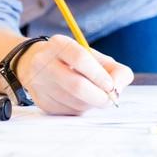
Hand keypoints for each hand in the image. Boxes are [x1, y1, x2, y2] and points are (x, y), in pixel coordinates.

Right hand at [16, 34, 133, 114]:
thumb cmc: (74, 61)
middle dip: (100, 96)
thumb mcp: (96, 58)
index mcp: (59, 44)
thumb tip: (117, 90)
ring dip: (91, 104)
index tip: (111, 86)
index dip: (99, 75)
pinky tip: (78, 100)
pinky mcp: (41, 102)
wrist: (39, 66)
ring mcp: (40, 83)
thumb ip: (115, 70)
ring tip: (92, 95)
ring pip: (74, 102)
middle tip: (110, 99)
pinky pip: (68, 112)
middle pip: (77, 85)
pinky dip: (80, 109)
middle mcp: (44, 62)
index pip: (80, 59)